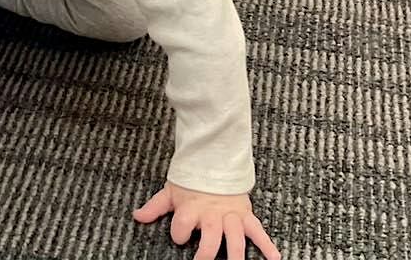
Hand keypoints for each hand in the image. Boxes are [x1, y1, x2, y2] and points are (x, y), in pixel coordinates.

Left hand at [134, 184, 279, 259]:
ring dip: (235, 255)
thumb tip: (136, 216)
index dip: (179, 232)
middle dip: (206, 252)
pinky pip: (258, 231)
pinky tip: (274, 258)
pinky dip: (267, 244)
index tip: (179, 236)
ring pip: (234, 239)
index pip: (182, 225)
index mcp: (192, 208)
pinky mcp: (245, 215)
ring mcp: (230, 216)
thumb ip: (155, 207)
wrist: (215, 160)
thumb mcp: (171, 192)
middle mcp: (212, 214)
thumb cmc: (191, 181)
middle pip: (210, 237)